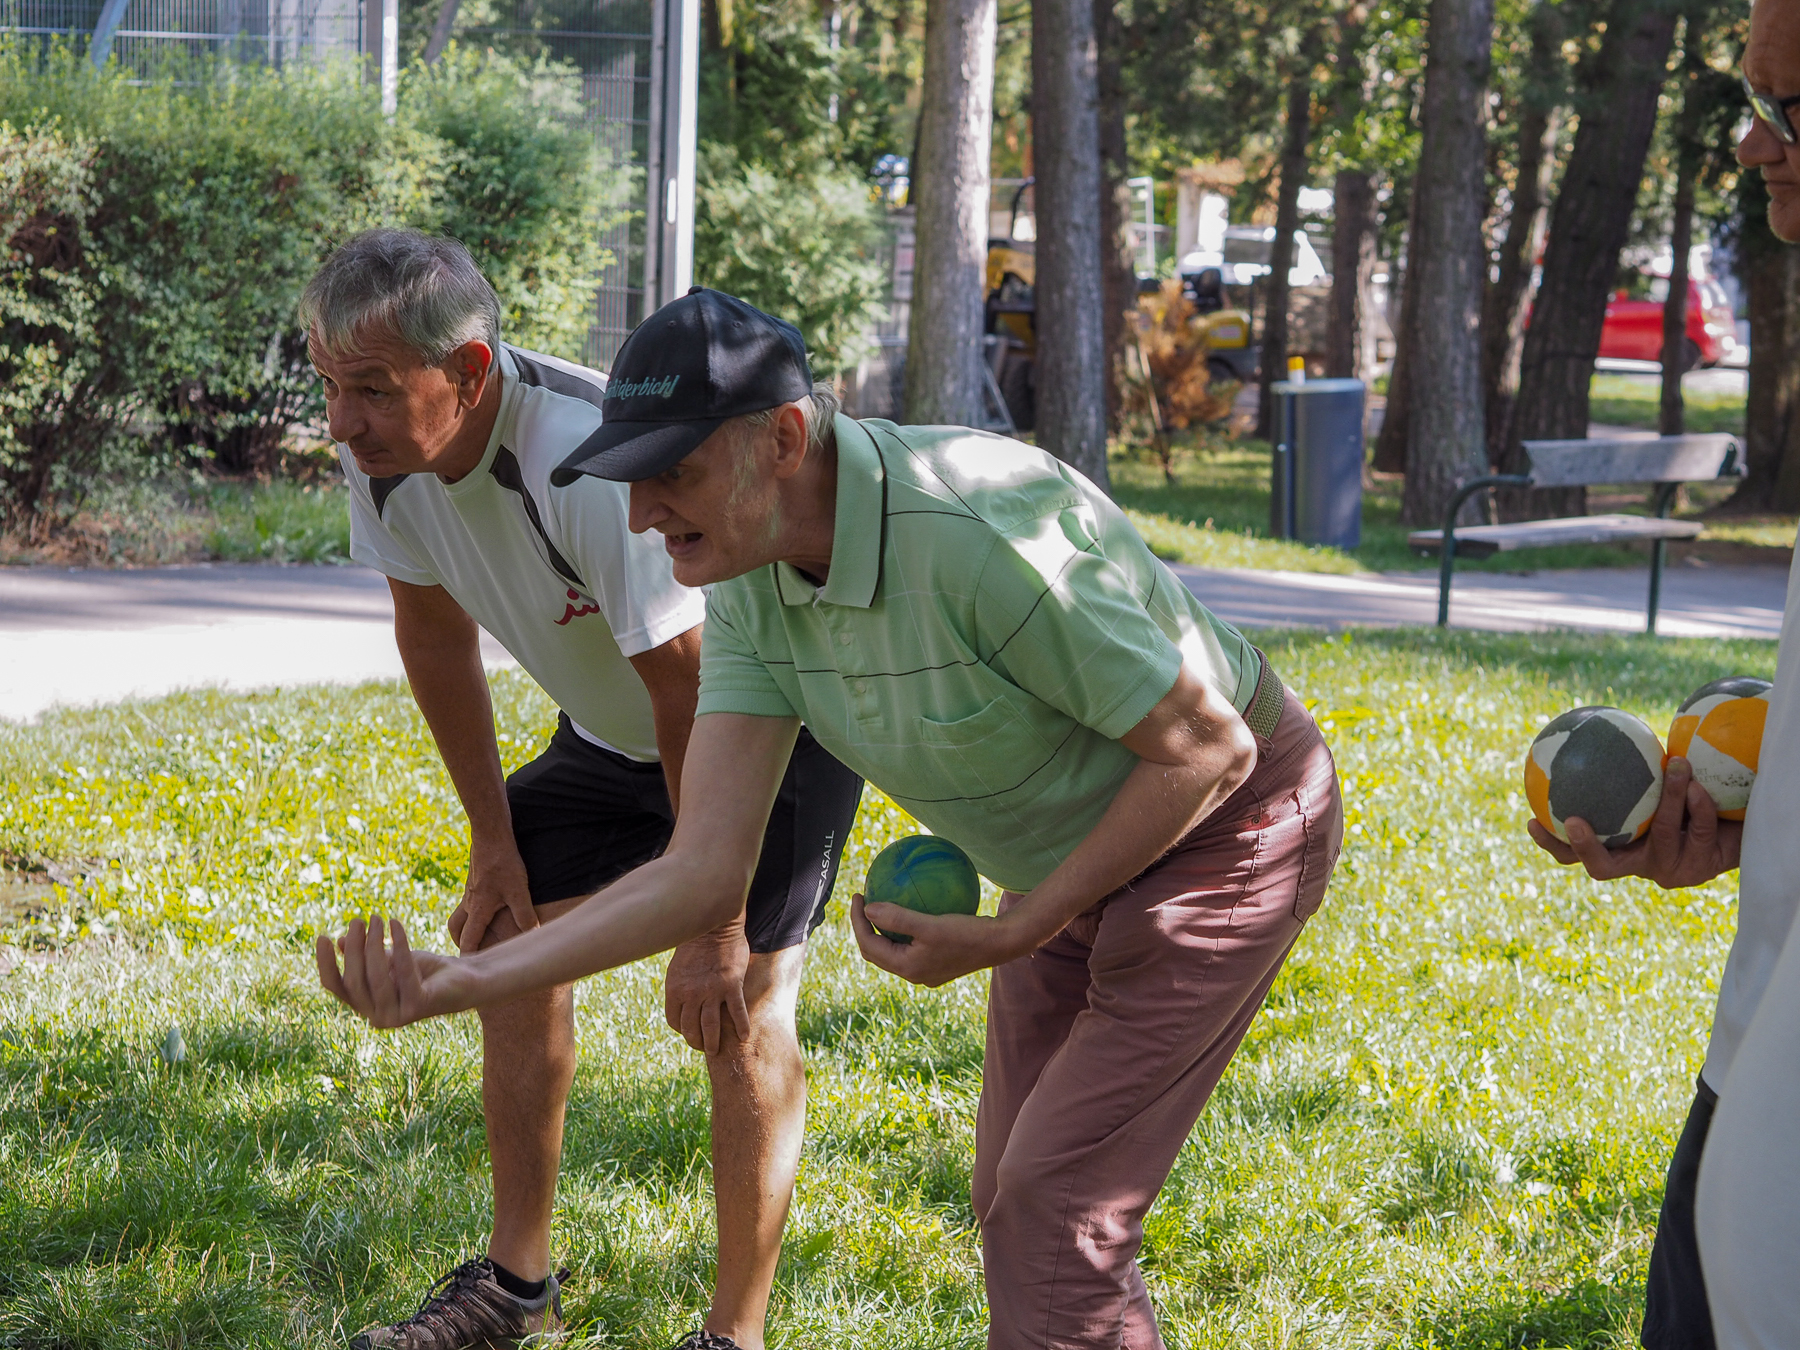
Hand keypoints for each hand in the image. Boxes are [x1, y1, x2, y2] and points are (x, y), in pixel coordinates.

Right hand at [316, 916, 471, 1027]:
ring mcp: (397, 1016)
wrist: (465, 981)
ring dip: (374, 943)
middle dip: (355, 946)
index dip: (326, 963)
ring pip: (377, 976)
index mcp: (366, 1007)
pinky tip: (396, 924)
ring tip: (377, 918)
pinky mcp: (418, 1007)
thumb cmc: (424, 971)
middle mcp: (377, 1017)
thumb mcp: (390, 959)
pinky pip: (403, 971)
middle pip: (355, 980)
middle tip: (360, 919)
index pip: (336, 987)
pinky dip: (399, 945)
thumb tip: (339, 940)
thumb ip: (365, 955)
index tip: (322, 937)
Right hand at [448, 836, 534, 953]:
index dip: (468, 958)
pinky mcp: (474, 882)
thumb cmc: (504, 863)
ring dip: (463, 928)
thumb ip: (525, 915)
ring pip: (458, 916)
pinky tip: (487, 910)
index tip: (470, 972)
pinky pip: (467, 903)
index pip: (468, 942)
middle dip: (461, 944)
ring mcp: (469, 892)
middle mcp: (469, 903)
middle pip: (456, 930)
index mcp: (477, 910)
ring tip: (475, 936)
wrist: (490, 836)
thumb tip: (533, 935)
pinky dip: (472, 912)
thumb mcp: (519, 891)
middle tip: (470, 955)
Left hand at [663, 917, 751, 1052]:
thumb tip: (683, 1002)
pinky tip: (744, 1036)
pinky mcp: (731, 986)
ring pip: (711, 1027)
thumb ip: (680, 986)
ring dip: (713, 1043)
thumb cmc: (695, 943)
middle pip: (691, 1028)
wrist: (714, 926)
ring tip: (717, 1051)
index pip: (674, 1020)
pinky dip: (741, 1027)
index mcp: (675, 989)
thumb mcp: (678, 967)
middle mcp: (691, 994)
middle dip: (696, 1042)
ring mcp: (712, 991)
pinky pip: (737, 1013)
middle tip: (704, 1047)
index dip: (682, 1029)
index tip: (689, 1031)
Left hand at [850, 895, 1030, 986]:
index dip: (857, 921)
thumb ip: (897, 917)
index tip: (858, 895)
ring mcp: (926, 969)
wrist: (1001, 944)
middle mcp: (914, 973)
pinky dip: (904, 927)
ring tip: (879, 904)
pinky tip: (911, 905)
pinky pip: (912, 943)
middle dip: (865, 926)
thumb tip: (868, 908)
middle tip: (863, 899)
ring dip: (883, 928)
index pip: (869, 945)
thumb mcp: (930, 924)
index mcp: (907, 968)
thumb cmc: (967, 933)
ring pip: (894, 948)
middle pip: (877, 950)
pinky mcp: (938, 961)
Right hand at [1527, 756, 1742, 889]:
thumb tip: (1597, 719)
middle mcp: (1638, 864)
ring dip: (1669, 798)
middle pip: (1601, 867)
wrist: (1739, 824)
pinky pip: (1697, 830)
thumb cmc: (1690, 794)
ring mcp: (1670, 870)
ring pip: (1661, 837)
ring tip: (1675, 766)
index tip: (1532, 820)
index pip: (1573, 853)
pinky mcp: (1702, 867)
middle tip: (1574, 820)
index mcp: (1619, 848)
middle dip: (1585, 846)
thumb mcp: (1654, 779)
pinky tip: (1699, 783)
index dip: (1550, 842)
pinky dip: (1696, 804)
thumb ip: (1627, 765)